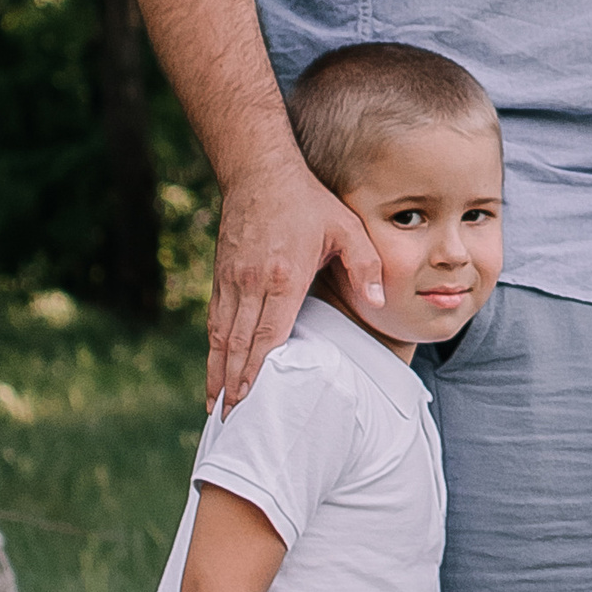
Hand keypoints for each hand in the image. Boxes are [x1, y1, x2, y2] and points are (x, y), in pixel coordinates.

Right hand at [208, 155, 385, 409]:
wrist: (259, 170)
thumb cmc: (308, 201)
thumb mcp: (347, 227)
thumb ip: (366, 266)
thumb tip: (380, 301)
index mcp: (283, 277)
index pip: (267, 335)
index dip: (257, 372)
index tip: (249, 402)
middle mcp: (251, 283)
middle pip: (237, 344)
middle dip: (232, 385)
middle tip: (229, 421)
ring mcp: (231, 279)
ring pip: (219, 335)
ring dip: (216, 372)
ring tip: (214, 407)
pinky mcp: (221, 274)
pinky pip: (214, 319)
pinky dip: (211, 348)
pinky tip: (213, 367)